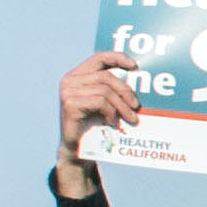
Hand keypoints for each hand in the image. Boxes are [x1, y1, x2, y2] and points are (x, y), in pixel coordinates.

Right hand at [55, 56, 138, 175]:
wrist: (77, 148)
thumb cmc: (93, 123)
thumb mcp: (104, 102)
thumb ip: (113, 88)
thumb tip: (138, 79)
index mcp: (77, 74)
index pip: (99, 57)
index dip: (118, 57)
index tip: (135, 66)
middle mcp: (70, 80)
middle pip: (106, 76)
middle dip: (125, 91)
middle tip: (136, 106)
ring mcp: (68, 91)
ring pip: (105, 90)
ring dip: (122, 105)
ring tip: (130, 118)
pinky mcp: (70, 104)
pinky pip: (100, 102)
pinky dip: (111, 112)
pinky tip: (112, 122)